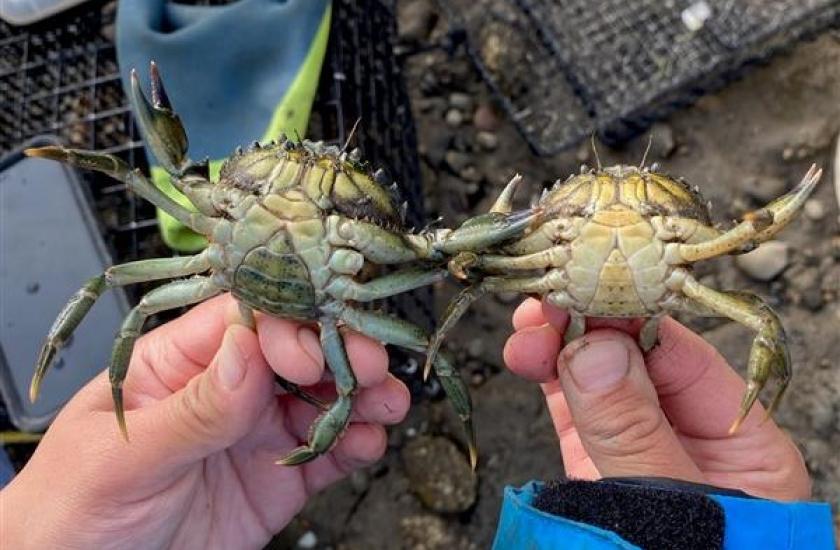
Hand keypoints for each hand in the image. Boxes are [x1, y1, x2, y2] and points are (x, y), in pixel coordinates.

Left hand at [1, 294, 408, 548]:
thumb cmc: (71, 510)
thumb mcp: (124, 457)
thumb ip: (191, 407)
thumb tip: (247, 346)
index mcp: (177, 363)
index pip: (245, 322)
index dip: (287, 327)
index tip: (309, 354)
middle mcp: (225, 390)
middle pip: (295, 351)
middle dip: (339, 352)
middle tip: (372, 365)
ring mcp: (254, 434)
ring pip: (321, 398)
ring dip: (361, 395)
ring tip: (387, 403)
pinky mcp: (276, 480)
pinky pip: (326, 454)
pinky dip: (355, 444)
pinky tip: (369, 441)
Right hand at [503, 298, 809, 500]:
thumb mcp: (674, 510)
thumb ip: (635, 431)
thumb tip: (599, 345)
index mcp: (743, 441)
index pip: (685, 355)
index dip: (633, 315)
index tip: (587, 289)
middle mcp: (690, 434)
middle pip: (638, 356)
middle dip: (588, 323)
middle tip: (544, 303)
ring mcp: (639, 445)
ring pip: (597, 375)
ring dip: (559, 344)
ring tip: (524, 329)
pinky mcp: (595, 463)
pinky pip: (571, 406)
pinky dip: (547, 375)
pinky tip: (527, 352)